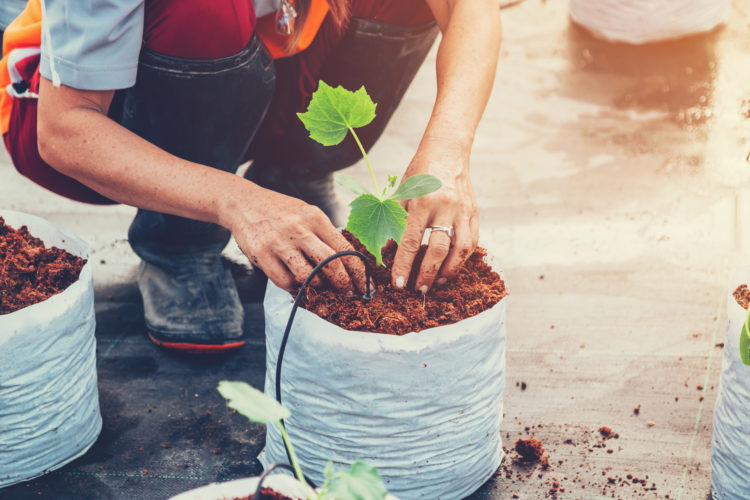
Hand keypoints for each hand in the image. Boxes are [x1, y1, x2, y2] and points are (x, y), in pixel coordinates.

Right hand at [229, 184, 367, 293]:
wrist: (244, 203)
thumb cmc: (281, 212)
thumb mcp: (307, 213)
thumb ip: (324, 234)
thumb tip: (347, 264)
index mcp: (315, 217)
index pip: (344, 248)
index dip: (358, 271)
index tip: (365, 285)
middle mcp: (299, 229)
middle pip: (330, 264)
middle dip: (343, 283)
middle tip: (347, 292)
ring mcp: (279, 242)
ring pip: (307, 276)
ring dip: (318, 286)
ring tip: (319, 285)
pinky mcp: (262, 255)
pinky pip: (284, 281)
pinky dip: (294, 287)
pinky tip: (297, 283)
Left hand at [391, 138, 478, 292]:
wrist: (447, 151)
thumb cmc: (420, 174)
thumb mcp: (401, 194)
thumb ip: (395, 221)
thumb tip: (386, 250)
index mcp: (422, 202)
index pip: (411, 241)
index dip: (404, 265)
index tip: (399, 283)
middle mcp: (445, 207)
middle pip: (438, 249)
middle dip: (428, 274)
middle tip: (419, 289)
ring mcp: (463, 211)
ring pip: (460, 250)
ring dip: (449, 271)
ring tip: (438, 283)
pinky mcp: (474, 213)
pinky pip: (472, 242)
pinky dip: (463, 259)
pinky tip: (452, 267)